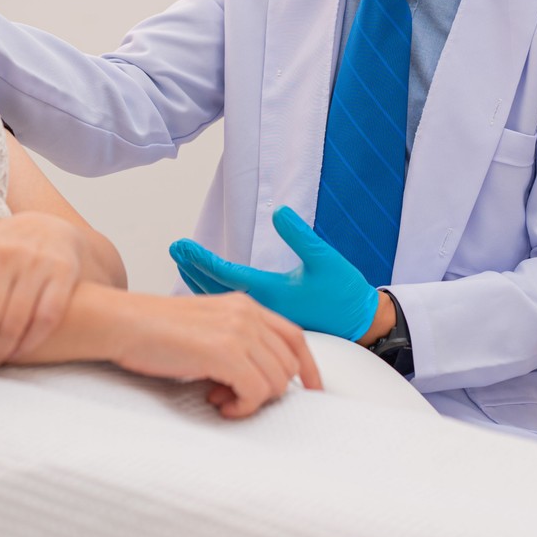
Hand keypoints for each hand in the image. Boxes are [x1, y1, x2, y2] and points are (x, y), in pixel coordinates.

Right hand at [110, 293, 322, 417]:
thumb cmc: (154, 332)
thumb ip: (235, 345)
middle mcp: (248, 313)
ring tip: (219, 399)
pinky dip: (243, 407)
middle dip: (269, 390)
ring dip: (252, 400)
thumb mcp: (205, 329)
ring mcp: (238, 331)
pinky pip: (257, 392)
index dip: (308, 367)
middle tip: (231, 397)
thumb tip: (255, 381)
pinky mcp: (225, 351)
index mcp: (245, 305)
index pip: (294, 337)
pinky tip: (218, 403)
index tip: (312, 390)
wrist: (121, 323)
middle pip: (289, 364)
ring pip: (277, 381)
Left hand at [169, 206, 379, 341]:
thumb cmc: (345, 293)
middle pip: (216, 289)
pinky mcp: (268, 320)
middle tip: (175, 249)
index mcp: (272, 293)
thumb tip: (278, 212)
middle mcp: (262, 307)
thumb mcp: (326, 258)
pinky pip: (230, 308)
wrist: (361, 324)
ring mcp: (264, 317)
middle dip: (193, 268)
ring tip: (184, 264)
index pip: (226, 275)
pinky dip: (214, 294)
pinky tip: (208, 286)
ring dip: (200, 280)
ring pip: (221, 300)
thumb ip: (301, 235)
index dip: (201, 260)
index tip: (182, 246)